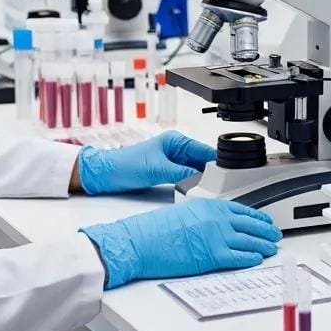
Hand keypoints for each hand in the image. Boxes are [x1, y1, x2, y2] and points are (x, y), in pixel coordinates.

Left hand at [76, 131, 216, 194]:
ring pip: (194, 169)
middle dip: (210, 171)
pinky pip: (185, 176)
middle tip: (220, 185)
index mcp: (175, 140)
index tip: (226, 173)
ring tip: (210, 189)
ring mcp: (171, 160)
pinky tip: (195, 190)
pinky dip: (191, 183)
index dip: (215, 161)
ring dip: (201, 178)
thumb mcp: (157, 170)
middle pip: (201, 160)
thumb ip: (182, 174)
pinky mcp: (166, 171)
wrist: (104, 174)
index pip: (203, 149)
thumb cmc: (125, 165)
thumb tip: (202, 179)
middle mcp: (175, 148)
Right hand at [81, 198, 281, 288]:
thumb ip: (204, 216)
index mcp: (210, 205)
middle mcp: (217, 219)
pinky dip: (250, 258)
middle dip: (266, 230)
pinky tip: (257, 259)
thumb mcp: (185, 212)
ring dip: (263, 245)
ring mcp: (216, 237)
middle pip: (251, 224)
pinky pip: (238, 257)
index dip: (258, 217)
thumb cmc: (155, 229)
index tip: (265, 221)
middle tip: (275, 234)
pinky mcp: (212, 256)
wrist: (140, 241)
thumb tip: (216, 224)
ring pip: (249, 241)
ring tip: (272, 248)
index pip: (242, 210)